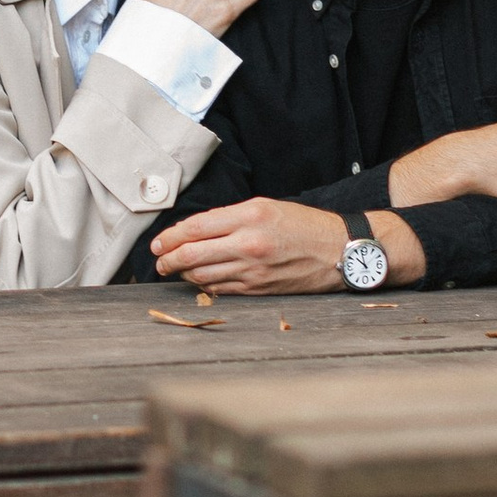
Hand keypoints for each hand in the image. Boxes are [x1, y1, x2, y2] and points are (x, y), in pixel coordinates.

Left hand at [148, 197, 375, 292]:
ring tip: (176, 271)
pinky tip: (200, 281)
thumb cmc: (304, 224)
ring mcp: (252, 270)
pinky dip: (205, 286)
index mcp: (249, 216)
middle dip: (168, 260)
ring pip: (202, 276)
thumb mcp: (267, 206)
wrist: (339, 250)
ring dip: (183, 275)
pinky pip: (221, 290)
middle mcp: (248, 244)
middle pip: (192, 255)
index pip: (195, 228)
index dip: (169, 237)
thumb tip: (198, 228)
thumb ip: (231, 216)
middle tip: (159, 261)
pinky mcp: (259, 289)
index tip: (157, 243)